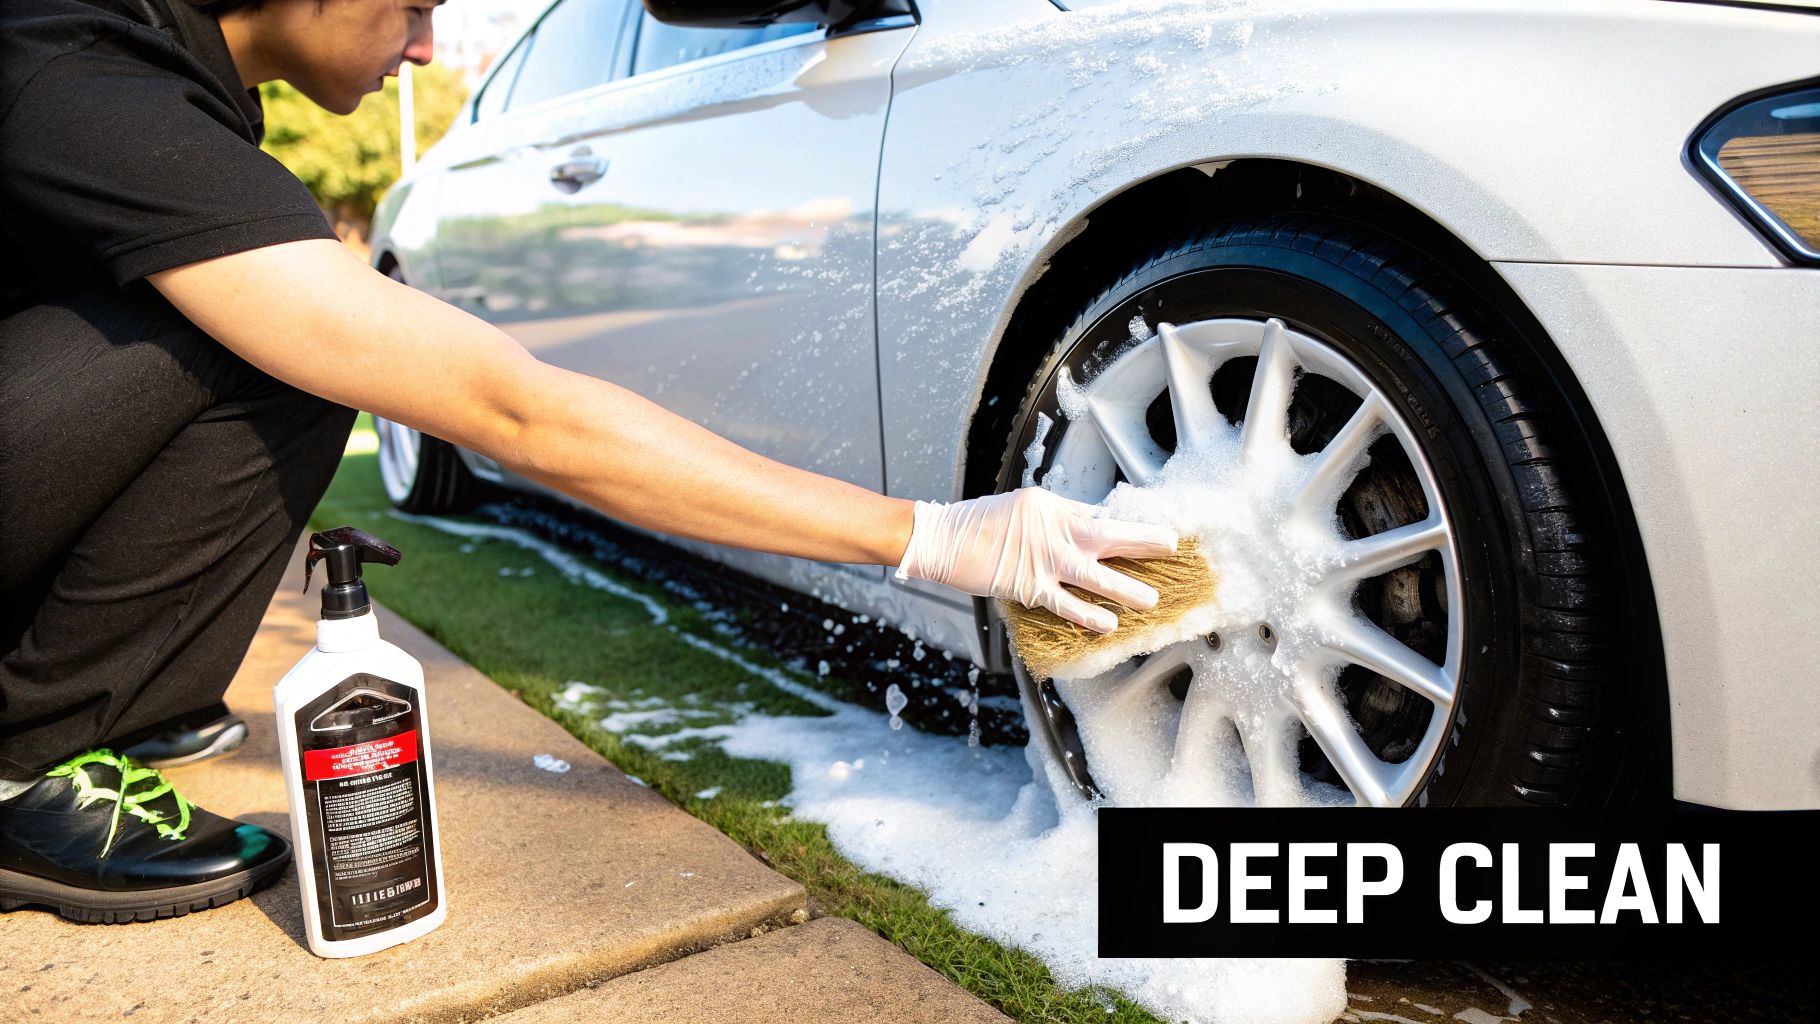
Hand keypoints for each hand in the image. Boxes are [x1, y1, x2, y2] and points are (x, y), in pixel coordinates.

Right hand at [893, 487, 1178, 632]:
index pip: (1104, 515)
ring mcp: (1044, 560)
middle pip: (1110, 537)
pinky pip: (1067, 604)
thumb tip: (1095, 525)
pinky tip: (1109, 623)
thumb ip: (1061, 517)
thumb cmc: (982, 521)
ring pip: (1096, 576)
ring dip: (1126, 588)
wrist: (944, 538)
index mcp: (1055, 507)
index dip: (1134, 524)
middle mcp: (1055, 530)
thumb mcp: (1027, 507)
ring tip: (1151, 599)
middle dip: (1145, 543)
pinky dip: (1089, 615)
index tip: (1160, 529)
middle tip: (1172, 548)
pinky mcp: (1030, 587)